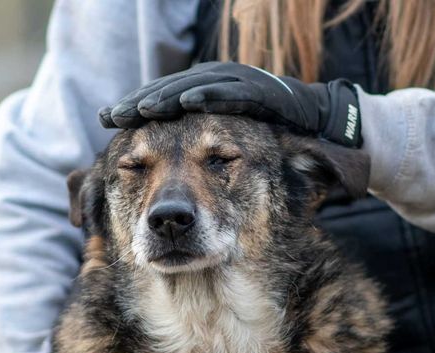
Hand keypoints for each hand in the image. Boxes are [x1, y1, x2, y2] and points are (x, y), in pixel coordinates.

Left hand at [99, 61, 361, 146]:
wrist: (328, 130)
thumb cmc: (278, 146)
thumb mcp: (235, 157)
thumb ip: (205, 158)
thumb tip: (165, 183)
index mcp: (208, 101)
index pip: (163, 102)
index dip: (135, 109)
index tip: (106, 122)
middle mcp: (220, 89)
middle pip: (171, 91)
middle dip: (140, 103)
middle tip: (111, 116)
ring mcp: (242, 87)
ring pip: (196, 88)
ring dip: (167, 97)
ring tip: (140, 110)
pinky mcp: (265, 93)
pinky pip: (233, 94)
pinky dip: (210, 97)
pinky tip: (186, 104)